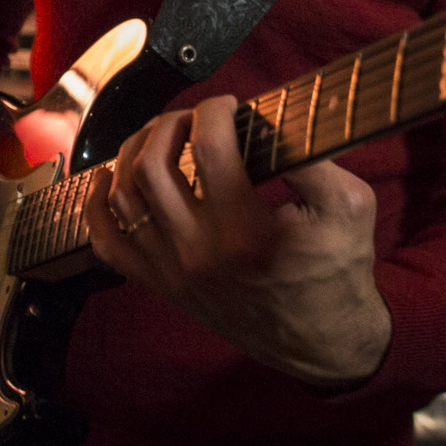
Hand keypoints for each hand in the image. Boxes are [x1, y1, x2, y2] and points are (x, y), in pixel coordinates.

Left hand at [86, 95, 390, 384]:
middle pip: (153, 165)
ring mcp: (174, 272)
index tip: (229, 103)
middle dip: (169, 123)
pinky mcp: (164, 286)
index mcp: (245, 230)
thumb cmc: (339, 269)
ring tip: (161, 135)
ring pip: (123, 197)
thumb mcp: (349, 206)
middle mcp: (199, 252)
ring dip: (134, 152)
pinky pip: (108, 245)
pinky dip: (97, 206)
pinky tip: (108, 177)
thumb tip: (276, 118)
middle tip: (195, 116)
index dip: (215, 110)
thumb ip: (314, 159)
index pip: (208, 146)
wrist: (325, 342)